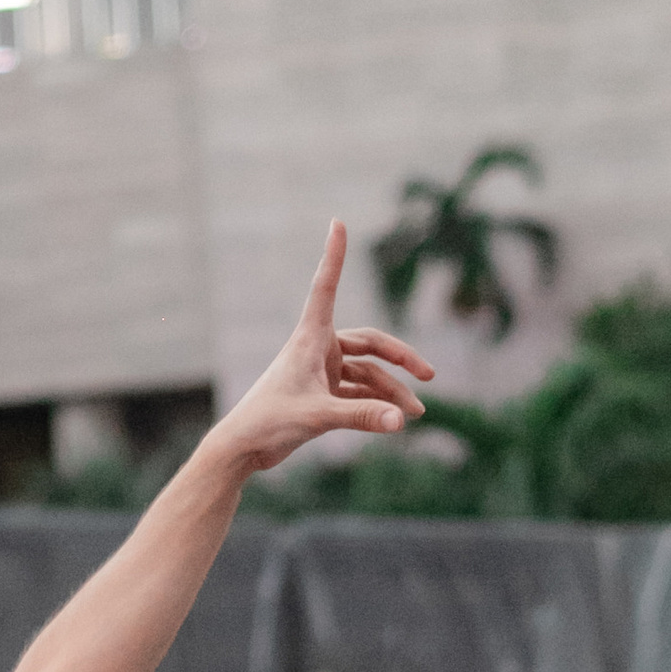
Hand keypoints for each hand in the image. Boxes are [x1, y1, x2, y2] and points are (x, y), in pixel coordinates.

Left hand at [205, 224, 432, 479]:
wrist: (242, 449)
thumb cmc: (270, 423)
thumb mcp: (320, 417)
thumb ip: (362, 416)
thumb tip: (400, 420)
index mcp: (311, 338)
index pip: (326, 286)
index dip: (334, 255)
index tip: (337, 222)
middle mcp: (317, 349)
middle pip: (370, 343)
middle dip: (401, 359)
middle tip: (429, 376)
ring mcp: (320, 372)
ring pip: (367, 374)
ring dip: (390, 391)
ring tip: (417, 413)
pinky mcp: (319, 394)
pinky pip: (356, 392)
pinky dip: (374, 403)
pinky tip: (393, 419)